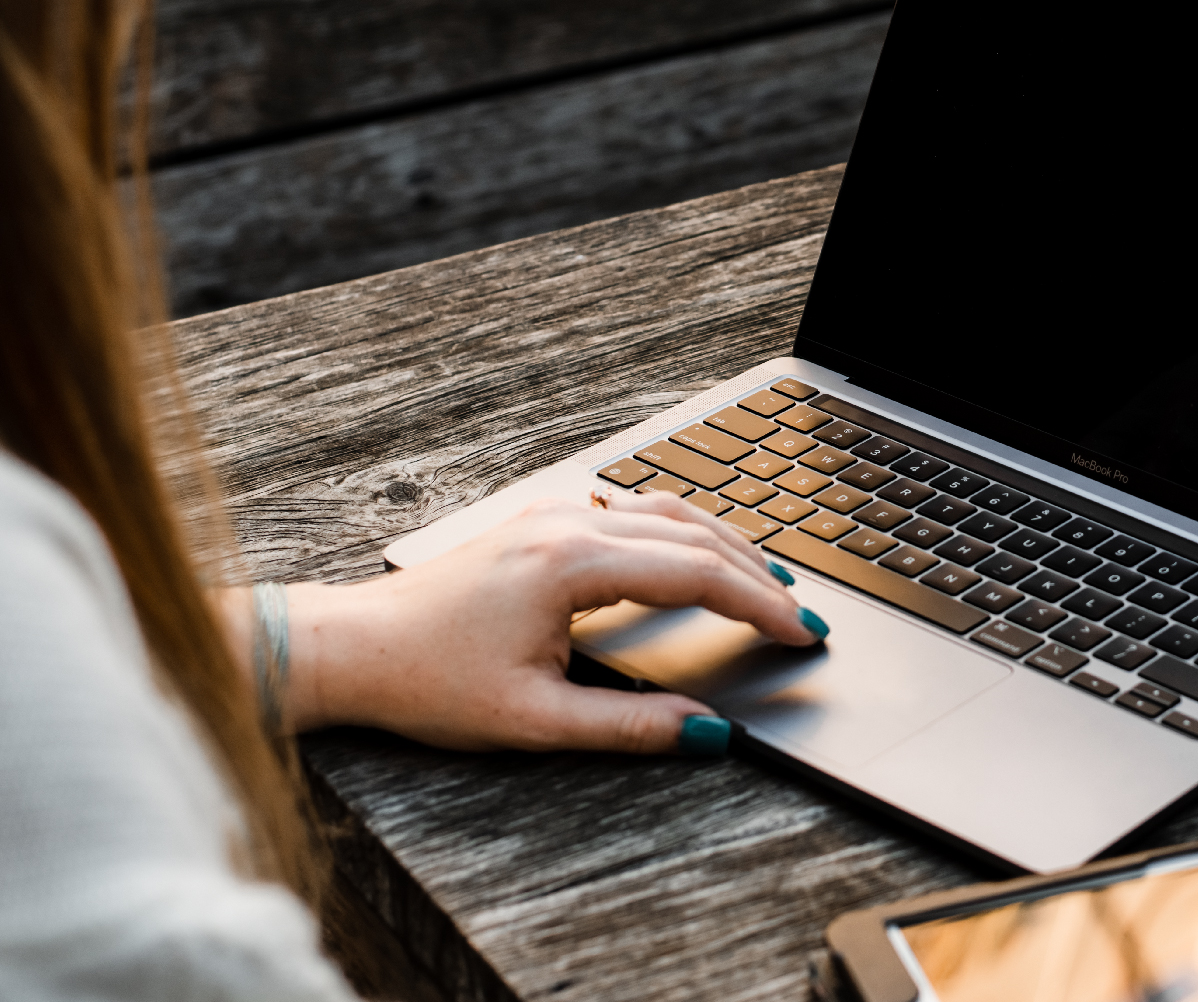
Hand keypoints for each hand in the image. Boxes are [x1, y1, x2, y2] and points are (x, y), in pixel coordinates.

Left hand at [242, 489, 822, 752]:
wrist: (349, 648)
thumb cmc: (427, 682)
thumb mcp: (534, 721)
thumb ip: (630, 727)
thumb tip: (707, 732)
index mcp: (571, 565)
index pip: (696, 573)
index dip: (759, 606)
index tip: (800, 634)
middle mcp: (567, 526)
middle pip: (693, 534)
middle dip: (757, 576)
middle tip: (801, 617)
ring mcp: (553, 517)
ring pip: (667, 512)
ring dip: (725, 545)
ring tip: (769, 584)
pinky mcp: (541, 525)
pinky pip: (635, 512)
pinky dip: (684, 534)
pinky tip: (699, 557)